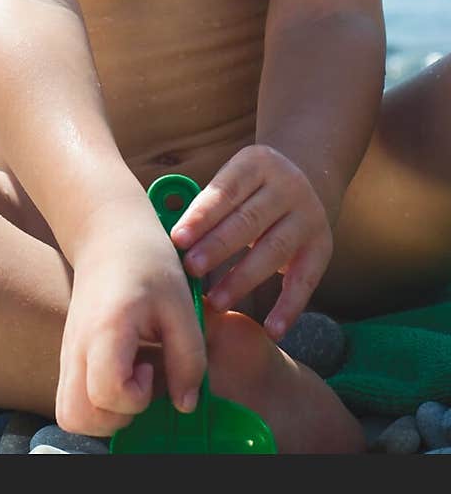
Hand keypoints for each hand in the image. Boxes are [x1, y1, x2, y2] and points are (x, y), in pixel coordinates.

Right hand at [54, 208, 205, 437]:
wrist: (108, 233)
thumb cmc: (148, 262)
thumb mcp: (181, 304)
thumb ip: (189, 358)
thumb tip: (185, 405)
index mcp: (106, 329)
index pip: (106, 392)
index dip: (136, 396)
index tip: (151, 365)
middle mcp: (76, 345)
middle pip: (76, 416)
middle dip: (116, 417)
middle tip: (142, 381)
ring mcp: (67, 352)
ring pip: (69, 414)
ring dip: (104, 415)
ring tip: (133, 381)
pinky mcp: (69, 354)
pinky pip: (72, 398)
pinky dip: (97, 402)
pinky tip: (123, 372)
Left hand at [169, 145, 333, 340]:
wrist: (307, 178)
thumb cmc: (248, 190)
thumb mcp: (232, 182)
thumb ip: (206, 207)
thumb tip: (169, 241)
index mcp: (256, 164)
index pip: (226, 191)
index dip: (202, 215)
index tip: (177, 239)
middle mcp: (287, 186)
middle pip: (249, 219)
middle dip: (218, 246)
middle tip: (191, 269)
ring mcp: (308, 215)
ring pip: (274, 249)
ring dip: (242, 278)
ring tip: (215, 301)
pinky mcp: (322, 246)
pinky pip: (305, 280)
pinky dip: (289, 307)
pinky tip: (272, 330)